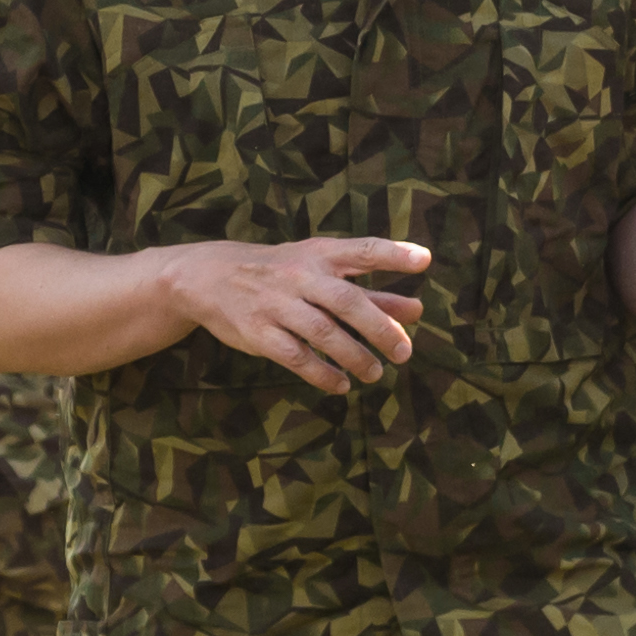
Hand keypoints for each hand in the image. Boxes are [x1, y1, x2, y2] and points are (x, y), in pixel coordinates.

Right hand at [162, 236, 429, 391]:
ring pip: (322, 333)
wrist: (210, 276)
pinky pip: (295, 356)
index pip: (362, 250)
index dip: (393, 254)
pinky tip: (341, 385)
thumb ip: (370, 292)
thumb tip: (417, 311)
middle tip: (404, 352)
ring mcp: (276, 304)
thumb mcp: (322, 272)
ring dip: (354, 356)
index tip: (424, 260)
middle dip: (379, 328)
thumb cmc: (281, 271)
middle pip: (346, 301)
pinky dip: (321, 374)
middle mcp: (299, 276)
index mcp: (320, 254)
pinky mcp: (258, 332)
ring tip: (375, 373)